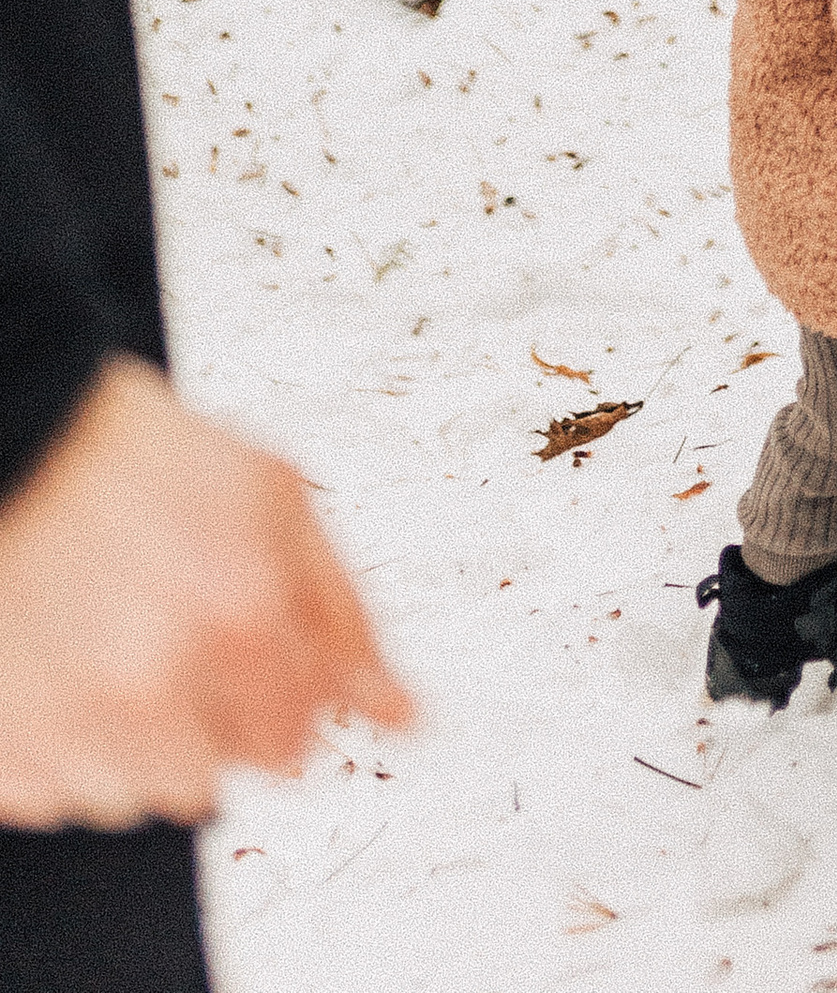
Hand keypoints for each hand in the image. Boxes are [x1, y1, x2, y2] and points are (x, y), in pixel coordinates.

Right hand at [0, 355, 412, 830]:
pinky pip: (54, 794)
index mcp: (240, 616)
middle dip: (207, 720)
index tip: (252, 660)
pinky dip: (61, 746)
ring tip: (108, 644)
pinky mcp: (4, 752)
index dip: (280, 697)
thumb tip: (400, 712)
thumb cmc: (141, 456)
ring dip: (132, 740)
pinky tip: (60, 665)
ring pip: (132, 794)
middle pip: (214, 776)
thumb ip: (343, 615)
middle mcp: (156, 683)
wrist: (16, 440)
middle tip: (172, 637)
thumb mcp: (273, 498)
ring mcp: (70, 724)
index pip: (296, 738)